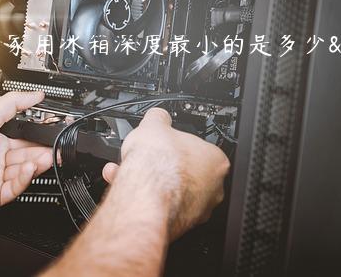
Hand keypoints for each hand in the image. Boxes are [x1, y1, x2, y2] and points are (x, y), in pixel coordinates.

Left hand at [0, 92, 52, 215]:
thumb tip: (34, 94)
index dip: (40, 139)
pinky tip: (28, 169)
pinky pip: (15, 188)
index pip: (25, 140)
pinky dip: (23, 179)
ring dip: (35, 165)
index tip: (54, 136)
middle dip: (43, 154)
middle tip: (56, 150)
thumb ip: (12, 104)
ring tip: (46, 158)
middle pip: (27, 157)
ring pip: (23, 173)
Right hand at [101, 108, 229, 239]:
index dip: (174, 143)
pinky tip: (124, 185)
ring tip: (124, 170)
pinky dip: (143, 196)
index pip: (196, 147)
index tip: (162, 143)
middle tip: (143, 157)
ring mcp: (197, 210)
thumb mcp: (153, 125)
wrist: (143, 196)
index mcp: (216, 161)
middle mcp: (212, 188)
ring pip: (169, 189)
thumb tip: (157, 116)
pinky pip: (159, 205)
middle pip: (183, 171)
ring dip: (147, 179)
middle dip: (159, 164)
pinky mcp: (178, 224)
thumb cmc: (158, 165)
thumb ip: (158, 119)